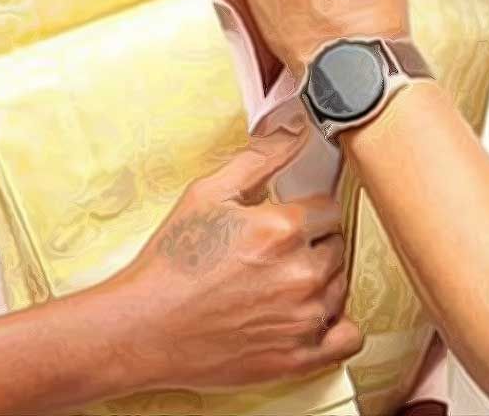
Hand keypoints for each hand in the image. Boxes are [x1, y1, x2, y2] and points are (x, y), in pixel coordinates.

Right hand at [109, 129, 361, 391]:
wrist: (141, 328)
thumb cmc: (171, 263)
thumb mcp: (209, 194)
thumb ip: (262, 158)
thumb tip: (297, 131)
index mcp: (284, 229)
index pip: (330, 208)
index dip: (308, 213)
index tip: (290, 222)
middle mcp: (301, 273)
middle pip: (337, 246)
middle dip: (313, 245)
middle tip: (277, 254)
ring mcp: (303, 318)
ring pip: (340, 285)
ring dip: (320, 282)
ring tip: (280, 284)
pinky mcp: (297, 357)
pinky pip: (347, 336)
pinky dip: (335, 325)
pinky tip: (310, 316)